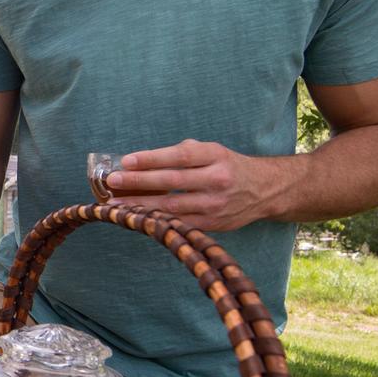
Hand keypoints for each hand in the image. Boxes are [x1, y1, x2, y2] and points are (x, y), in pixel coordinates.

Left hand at [113, 139, 283, 230]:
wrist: (265, 190)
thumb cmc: (229, 166)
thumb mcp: (213, 151)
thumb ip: (183, 153)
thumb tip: (144, 160)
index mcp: (215, 156)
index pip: (178, 156)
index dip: (151, 159)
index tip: (126, 161)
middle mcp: (217, 180)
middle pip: (172, 182)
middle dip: (139, 182)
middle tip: (112, 181)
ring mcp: (215, 205)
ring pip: (173, 207)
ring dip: (142, 206)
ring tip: (117, 204)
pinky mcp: (213, 225)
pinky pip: (180, 223)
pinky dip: (157, 221)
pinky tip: (138, 218)